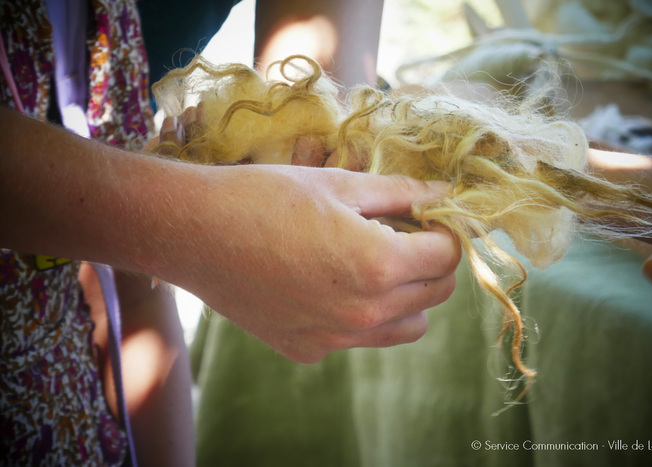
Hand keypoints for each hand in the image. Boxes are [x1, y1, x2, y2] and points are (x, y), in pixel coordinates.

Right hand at [157, 164, 460, 362]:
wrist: (193, 232)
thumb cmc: (264, 196)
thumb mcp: (338, 184)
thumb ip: (402, 192)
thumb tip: (445, 192)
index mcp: (378, 265)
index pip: (448, 257)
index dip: (445, 231)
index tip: (428, 217)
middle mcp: (364, 313)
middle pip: (436, 294)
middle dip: (432, 261)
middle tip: (403, 233)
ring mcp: (336, 338)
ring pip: (407, 326)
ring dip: (406, 296)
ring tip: (373, 263)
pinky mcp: (308, 349)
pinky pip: (358, 337)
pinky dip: (360, 314)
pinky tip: (326, 283)